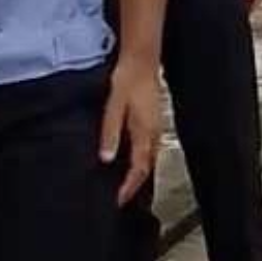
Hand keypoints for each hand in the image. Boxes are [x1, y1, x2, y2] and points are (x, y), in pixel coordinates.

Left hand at [100, 56, 161, 205]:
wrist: (141, 59)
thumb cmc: (127, 79)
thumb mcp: (114, 106)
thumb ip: (110, 133)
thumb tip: (106, 159)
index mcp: (144, 133)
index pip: (138, 170)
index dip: (127, 188)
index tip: (116, 201)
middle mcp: (153, 134)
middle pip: (146, 169)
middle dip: (133, 186)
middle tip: (119, 199)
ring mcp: (155, 127)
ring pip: (149, 159)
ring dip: (138, 174)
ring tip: (124, 185)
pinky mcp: (153, 120)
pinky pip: (149, 148)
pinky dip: (140, 160)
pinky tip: (130, 159)